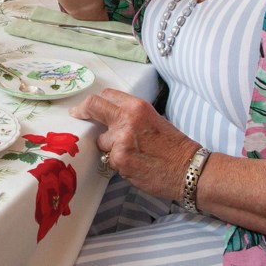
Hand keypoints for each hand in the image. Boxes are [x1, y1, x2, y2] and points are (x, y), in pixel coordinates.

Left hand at [70, 88, 198, 200]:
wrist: (189, 170)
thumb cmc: (174, 146)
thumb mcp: (153, 119)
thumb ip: (129, 115)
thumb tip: (108, 116)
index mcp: (136, 107)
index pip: (105, 96)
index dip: (94, 102)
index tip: (86, 107)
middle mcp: (126, 119)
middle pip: (93, 107)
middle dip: (82, 111)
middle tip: (76, 114)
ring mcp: (120, 140)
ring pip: (101, 141)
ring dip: (110, 147)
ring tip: (132, 154)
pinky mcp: (119, 160)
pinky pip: (109, 160)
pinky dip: (118, 163)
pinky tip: (135, 165)